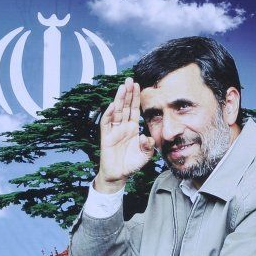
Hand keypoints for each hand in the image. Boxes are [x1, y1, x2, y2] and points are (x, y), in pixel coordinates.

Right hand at [94, 78, 154, 192]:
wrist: (119, 175)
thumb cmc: (132, 163)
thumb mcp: (145, 155)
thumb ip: (148, 146)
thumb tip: (146, 137)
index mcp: (133, 128)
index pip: (134, 109)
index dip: (136, 98)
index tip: (138, 85)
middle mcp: (123, 127)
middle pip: (125, 106)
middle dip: (128, 93)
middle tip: (129, 79)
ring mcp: (114, 131)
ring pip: (116, 112)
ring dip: (119, 99)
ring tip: (122, 87)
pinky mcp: (106, 137)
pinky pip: (107, 124)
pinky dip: (109, 114)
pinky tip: (112, 105)